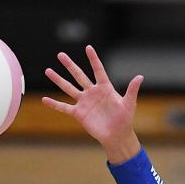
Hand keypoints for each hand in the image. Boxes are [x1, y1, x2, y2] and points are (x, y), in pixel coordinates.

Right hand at [42, 45, 143, 163]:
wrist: (117, 136)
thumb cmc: (125, 119)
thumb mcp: (129, 104)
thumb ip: (132, 90)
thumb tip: (140, 76)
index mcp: (105, 88)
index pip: (98, 70)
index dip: (93, 59)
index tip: (88, 47)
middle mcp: (92, 93)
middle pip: (79, 75)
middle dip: (70, 65)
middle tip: (60, 55)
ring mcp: (84, 102)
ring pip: (69, 88)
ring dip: (58, 80)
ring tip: (48, 70)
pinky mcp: (79, 113)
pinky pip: (64, 107)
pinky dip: (54, 104)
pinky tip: (44, 99)